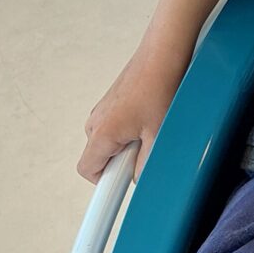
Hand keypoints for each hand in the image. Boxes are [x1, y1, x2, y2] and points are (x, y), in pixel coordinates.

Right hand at [77, 47, 182, 181]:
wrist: (165, 49)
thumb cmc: (162, 85)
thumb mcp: (159, 133)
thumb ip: (145, 164)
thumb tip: (138, 179)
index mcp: (102, 132)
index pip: (88, 171)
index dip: (102, 188)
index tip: (109, 203)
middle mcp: (96, 120)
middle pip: (101, 157)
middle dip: (123, 160)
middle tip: (149, 146)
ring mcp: (104, 108)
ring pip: (111, 140)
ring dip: (130, 142)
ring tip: (155, 124)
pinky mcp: (115, 100)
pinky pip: (118, 125)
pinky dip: (133, 126)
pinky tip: (154, 112)